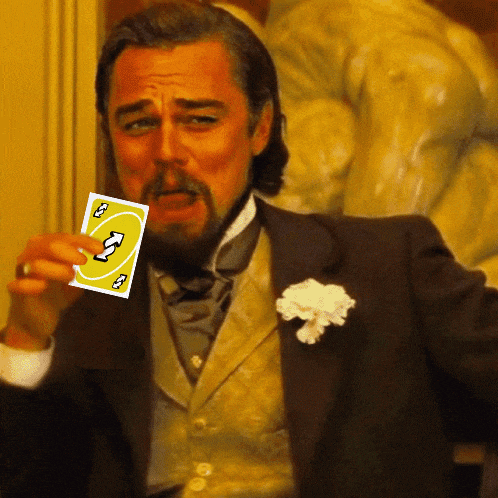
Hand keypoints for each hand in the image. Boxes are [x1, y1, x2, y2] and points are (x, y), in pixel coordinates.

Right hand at [4, 234, 103, 350]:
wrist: (38, 318)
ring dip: (56, 269)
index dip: (84, 241)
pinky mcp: (16, 291)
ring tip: (72, 276)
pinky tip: (42, 287)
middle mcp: (33, 254)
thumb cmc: (59, 292)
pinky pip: (19, 284)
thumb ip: (91, 270)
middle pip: (49, 244)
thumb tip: (111, 261)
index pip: (67, 238)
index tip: (100, 249)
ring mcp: (23, 272)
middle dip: (69, 251)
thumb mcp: (78, 279)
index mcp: (49, 247)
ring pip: (36, 263)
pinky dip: (30, 284)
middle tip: (84, 261)